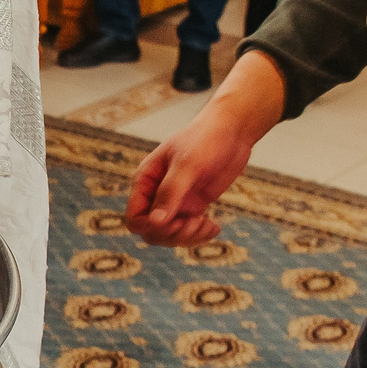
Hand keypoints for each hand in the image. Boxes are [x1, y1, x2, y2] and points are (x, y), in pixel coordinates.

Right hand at [125, 51, 287, 245]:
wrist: (231, 130)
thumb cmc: (204, 139)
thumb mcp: (187, 164)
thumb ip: (170, 193)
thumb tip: (155, 223)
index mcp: (145, 181)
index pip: (135, 218)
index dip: (151, 227)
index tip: (175, 221)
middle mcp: (156, 194)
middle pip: (152, 232)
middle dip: (172, 234)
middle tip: (195, 223)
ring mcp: (175, 201)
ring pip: (170, 235)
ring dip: (188, 237)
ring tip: (208, 225)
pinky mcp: (193, 205)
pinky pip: (189, 230)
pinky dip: (201, 234)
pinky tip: (215, 226)